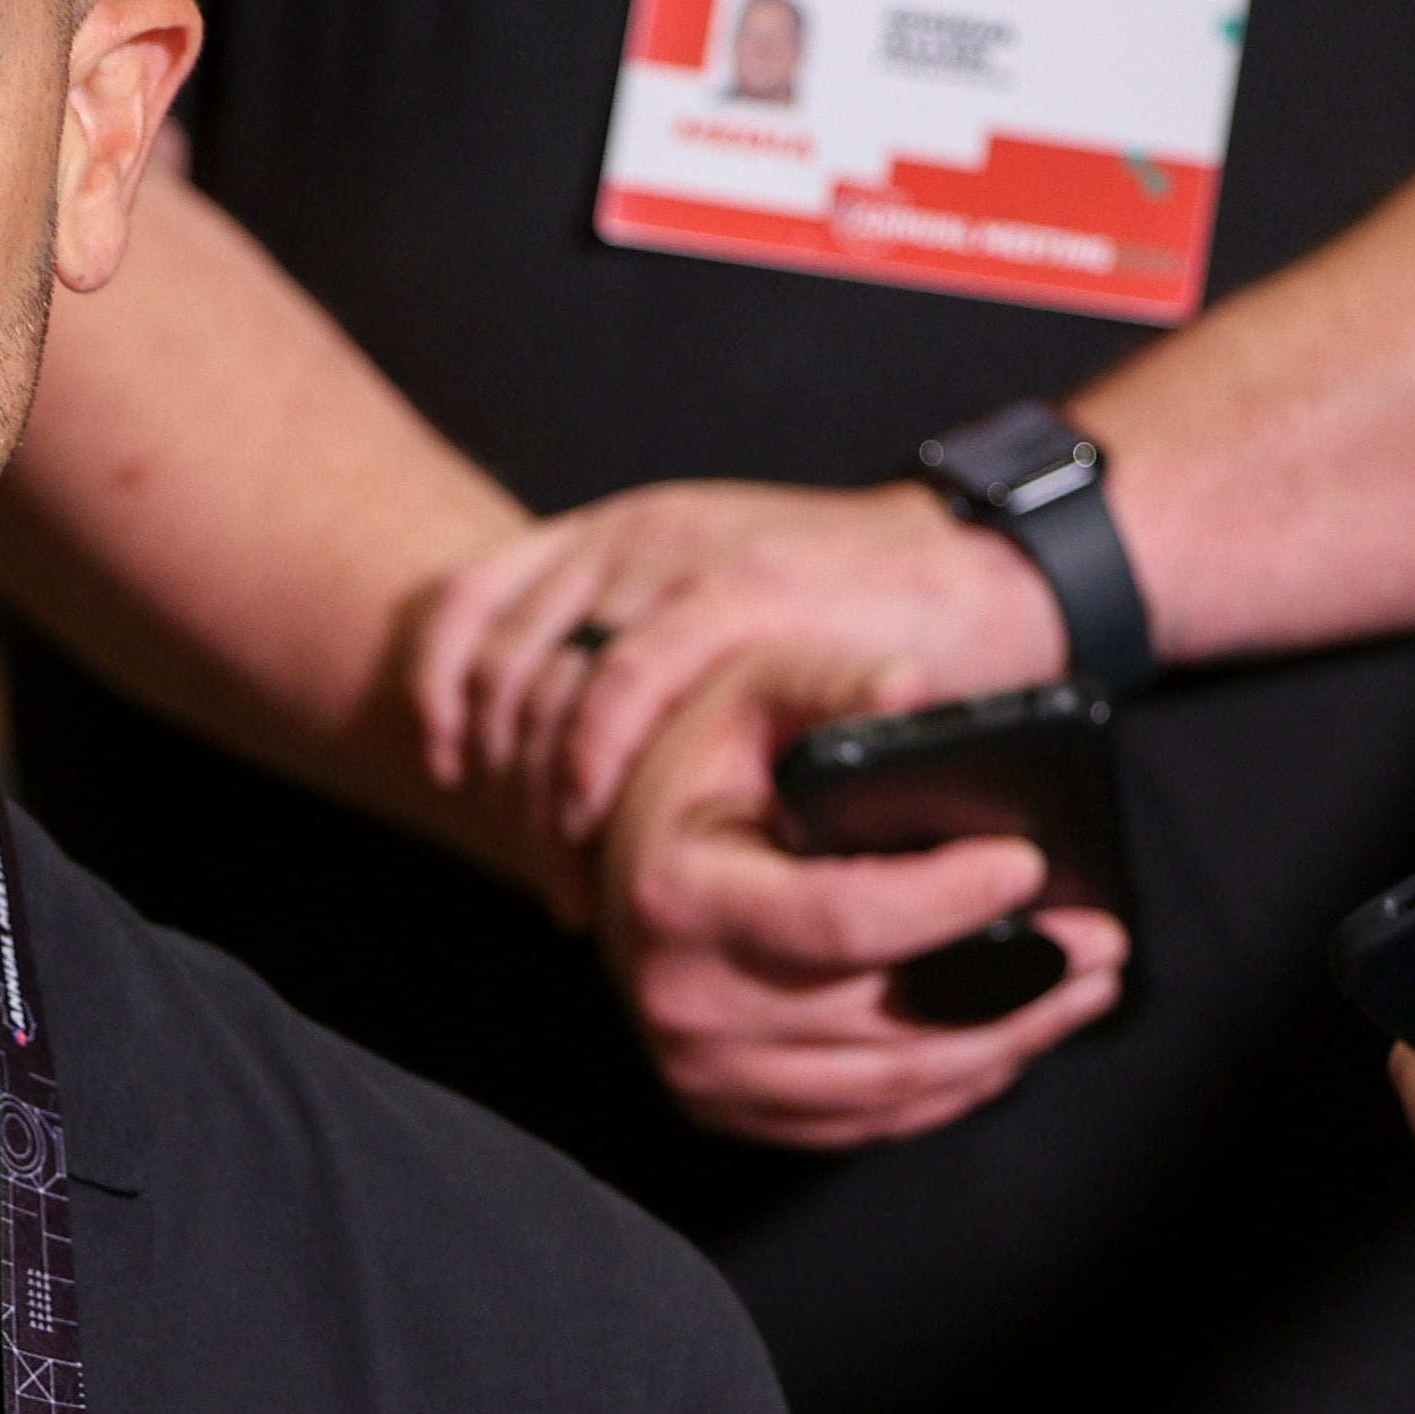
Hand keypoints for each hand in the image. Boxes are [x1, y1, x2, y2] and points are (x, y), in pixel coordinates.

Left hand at [409, 477, 1065, 853]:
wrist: (978, 580)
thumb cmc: (853, 620)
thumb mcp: (713, 614)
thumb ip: (635, 647)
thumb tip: (550, 743)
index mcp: (613, 535)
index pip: (471, 603)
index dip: (436, 693)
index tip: (449, 778)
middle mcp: (631, 536)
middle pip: (501, 663)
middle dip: (497, 781)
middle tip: (536, 866)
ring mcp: (679, 560)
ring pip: (548, 684)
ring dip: (540, 796)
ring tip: (568, 878)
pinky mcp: (736, 595)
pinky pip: (621, 685)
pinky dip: (593, 767)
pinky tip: (598, 829)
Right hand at [594, 640, 1127, 1148]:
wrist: (627, 849)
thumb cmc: (705, 762)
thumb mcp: (755, 686)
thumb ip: (832, 677)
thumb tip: (911, 689)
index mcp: (681, 896)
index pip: (838, 920)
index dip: (946, 901)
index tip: (1027, 866)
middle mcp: (683, 1001)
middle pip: (884, 1021)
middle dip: (1016, 983)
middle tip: (1103, 943)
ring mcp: (704, 1070)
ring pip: (890, 1084)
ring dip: (1005, 1042)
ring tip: (1086, 986)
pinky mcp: (731, 1108)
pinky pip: (866, 1120)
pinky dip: (952, 1085)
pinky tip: (1014, 1036)